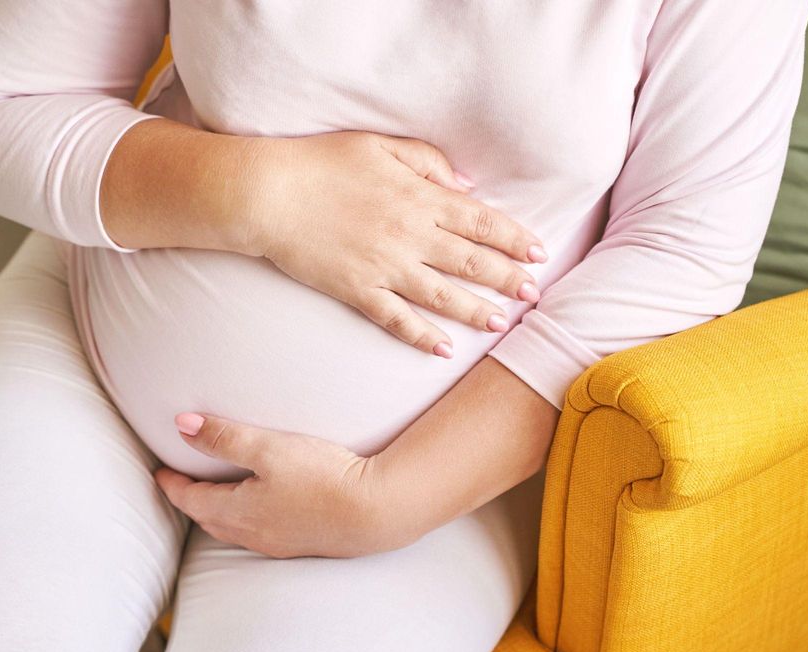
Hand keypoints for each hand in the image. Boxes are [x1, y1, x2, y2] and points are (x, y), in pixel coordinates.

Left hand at [153, 412, 410, 558]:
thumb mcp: (268, 448)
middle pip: (210, 519)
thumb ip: (224, 437)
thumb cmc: (321, 477)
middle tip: (182, 484)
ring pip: (235, 529)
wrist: (375, 511)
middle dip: (192, 501)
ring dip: (219, 513)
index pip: (191, 499)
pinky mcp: (303, 542)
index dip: (173, 485)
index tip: (160, 473)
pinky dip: (247, 519)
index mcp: (238, 511)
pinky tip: (262, 509)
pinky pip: (260, 533)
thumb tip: (181, 425)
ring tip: (217, 495)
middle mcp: (253, 533)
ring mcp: (279, 542)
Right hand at [243, 130, 548, 356]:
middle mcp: (410, 236)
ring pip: (443, 295)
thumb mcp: (379, 146)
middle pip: (471, 261)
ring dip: (475, 311)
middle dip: (508, 278)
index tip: (539, 252)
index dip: (514, 238)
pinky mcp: (358, 291)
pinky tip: (443, 349)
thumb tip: (465, 186)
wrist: (268, 194)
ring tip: (500, 324)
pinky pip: (397, 319)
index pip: (481, 221)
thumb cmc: (321, 163)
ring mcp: (385, 267)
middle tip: (534, 293)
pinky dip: (421, 336)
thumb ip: (427, 162)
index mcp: (420, 198)